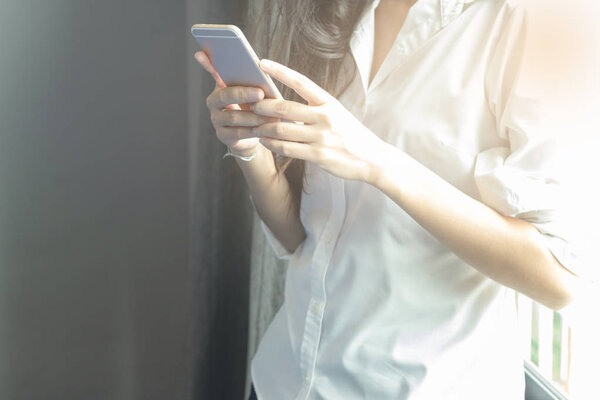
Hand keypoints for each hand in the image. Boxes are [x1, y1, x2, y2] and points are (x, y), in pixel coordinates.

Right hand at [194, 51, 277, 156]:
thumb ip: (252, 77)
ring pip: (233, 117)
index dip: (210, 64)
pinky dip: (252, 131)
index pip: (214, 72)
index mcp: (221, 85)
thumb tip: (258, 63)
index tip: (213, 57)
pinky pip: (238, 133)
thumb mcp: (255, 91)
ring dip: (254, 116)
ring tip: (272, 116)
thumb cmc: (256, 106)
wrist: (254, 134)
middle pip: (225, 95)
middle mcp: (214, 102)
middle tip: (261, 93)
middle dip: (244, 94)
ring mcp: (217, 119)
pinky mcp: (223, 135)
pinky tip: (266, 130)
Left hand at [251, 59, 386, 181]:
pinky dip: (272, 144)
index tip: (262, 63)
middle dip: (263, 107)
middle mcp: (324, 117)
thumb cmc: (351, 135)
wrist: (372, 158)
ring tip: (254, 127)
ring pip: (281, 129)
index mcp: (329, 102)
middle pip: (284, 107)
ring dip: (263, 128)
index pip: (300, 82)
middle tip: (251, 106)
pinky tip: (265, 142)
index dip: (279, 71)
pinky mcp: (318, 155)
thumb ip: (314, 109)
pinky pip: (287, 148)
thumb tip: (285, 106)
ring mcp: (321, 137)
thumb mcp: (337, 114)